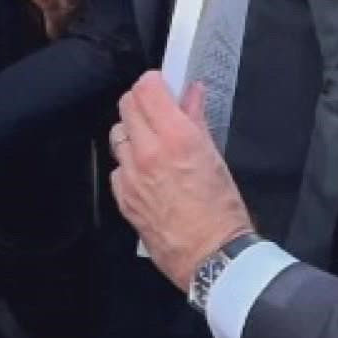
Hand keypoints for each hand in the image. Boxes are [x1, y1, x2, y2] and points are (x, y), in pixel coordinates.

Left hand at [110, 74, 252, 291]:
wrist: (210, 255)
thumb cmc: (221, 211)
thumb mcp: (215, 156)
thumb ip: (196, 119)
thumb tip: (191, 94)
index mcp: (175, 136)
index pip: (146, 88)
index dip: (153, 82)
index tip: (161, 85)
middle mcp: (147, 151)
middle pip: (126, 105)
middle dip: (141, 102)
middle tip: (157, 110)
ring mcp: (130, 175)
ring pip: (118, 134)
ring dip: (132, 132)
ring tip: (152, 143)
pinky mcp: (122, 196)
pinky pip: (117, 166)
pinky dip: (128, 163)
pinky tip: (147, 173)